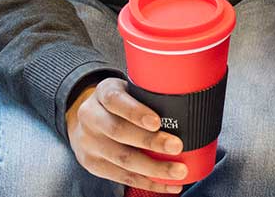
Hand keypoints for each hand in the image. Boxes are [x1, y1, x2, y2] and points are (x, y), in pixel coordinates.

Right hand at [65, 77, 187, 192]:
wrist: (86, 118)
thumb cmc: (121, 102)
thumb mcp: (129, 88)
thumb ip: (149, 94)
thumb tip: (188, 105)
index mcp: (103, 93)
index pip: (115, 100)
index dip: (135, 112)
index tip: (157, 122)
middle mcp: (91, 117)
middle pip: (119, 132)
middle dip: (150, 142)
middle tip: (177, 146)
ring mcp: (89, 143)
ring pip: (121, 159)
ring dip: (153, 168)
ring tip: (178, 171)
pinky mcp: (93, 165)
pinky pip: (122, 177)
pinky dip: (148, 182)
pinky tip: (168, 185)